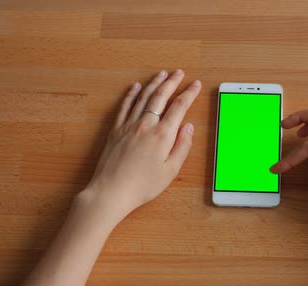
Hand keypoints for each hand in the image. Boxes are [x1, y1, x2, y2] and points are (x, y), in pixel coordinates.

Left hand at [79, 69, 200, 226]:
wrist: (111, 191)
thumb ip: (182, 146)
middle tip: (179, 73)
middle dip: (172, 82)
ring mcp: (129, 125)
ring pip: (143, 97)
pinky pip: (125, 106)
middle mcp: (146, 125)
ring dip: (154, 83)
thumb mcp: (171, 170)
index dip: (189, 93)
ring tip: (162, 74)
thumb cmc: (143, 185)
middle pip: (161, 96)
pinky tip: (136, 87)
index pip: (179, 107)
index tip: (196, 85)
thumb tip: (189, 127)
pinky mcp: (116, 130)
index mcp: (163, 135)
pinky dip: (131, 94)